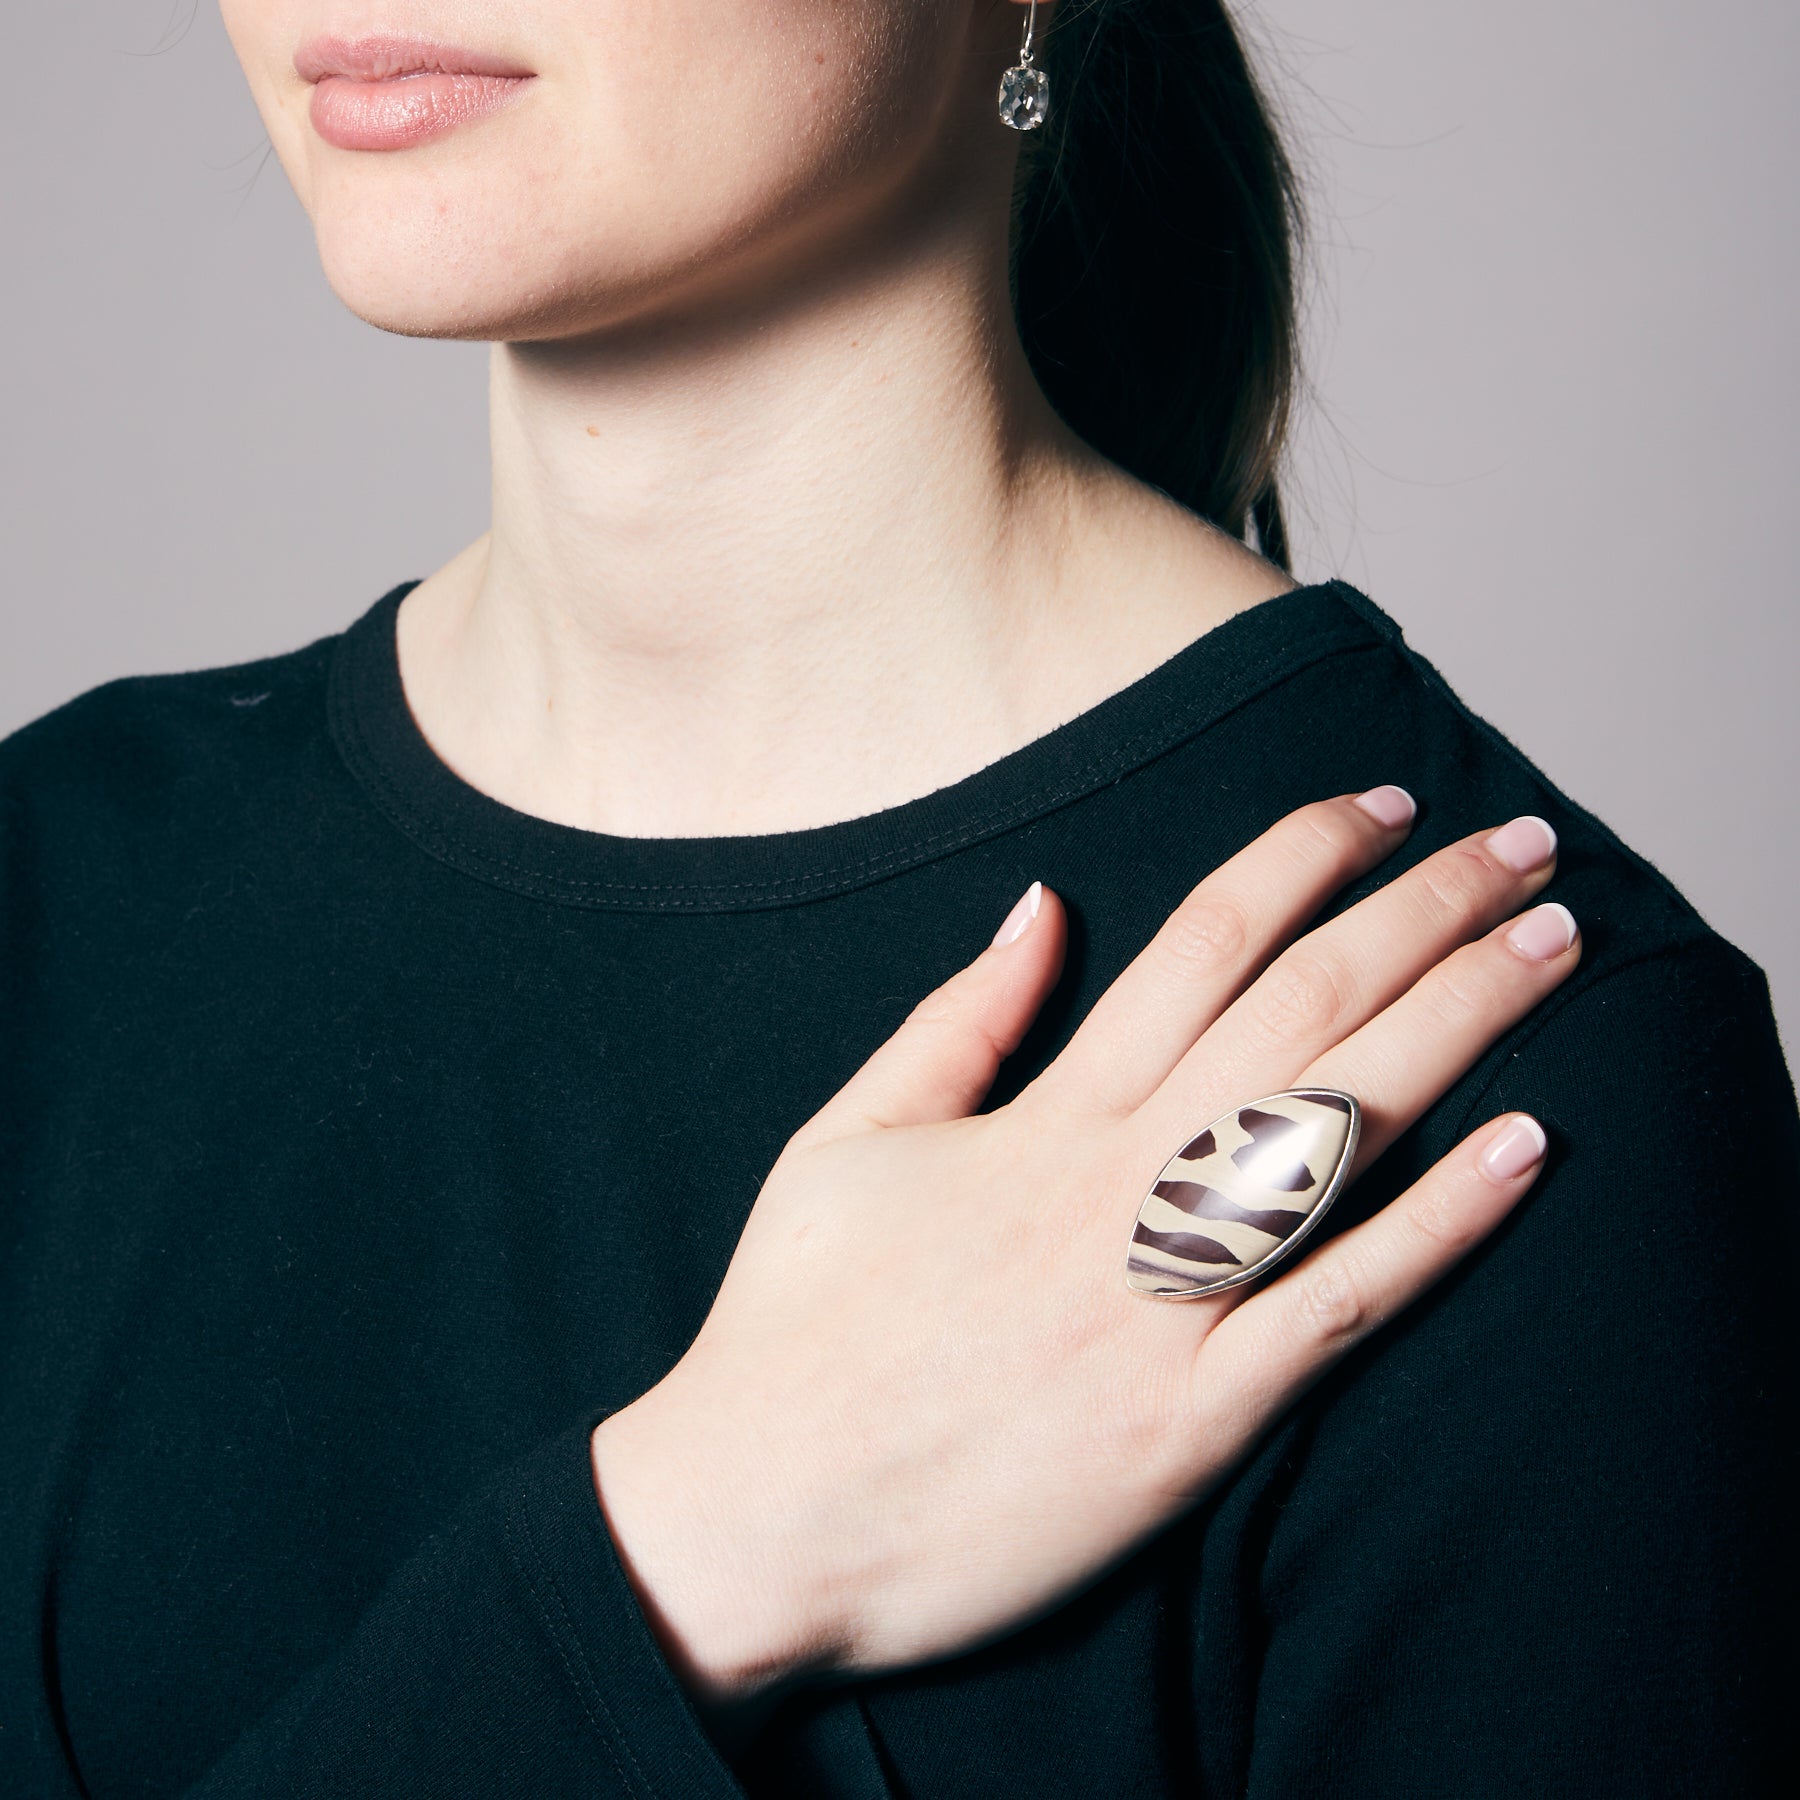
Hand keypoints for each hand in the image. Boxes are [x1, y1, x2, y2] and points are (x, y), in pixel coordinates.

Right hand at [591, 790, 1577, 1704]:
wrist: (759, 1516)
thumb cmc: (794, 1323)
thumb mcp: (850, 1135)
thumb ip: (958, 1018)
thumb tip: (1040, 903)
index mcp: (1043, 1115)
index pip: (1203, 942)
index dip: (1306, 856)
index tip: (1386, 804)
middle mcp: (1118, 1186)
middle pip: (1303, 1009)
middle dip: (1427, 911)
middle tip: (1523, 843)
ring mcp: (1161, 1302)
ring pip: (1341, 1132)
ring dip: (1461, 1024)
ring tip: (1557, 945)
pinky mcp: (1190, 1421)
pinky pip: (1337, 1306)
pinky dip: (1438, 1224)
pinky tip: (1525, 1147)